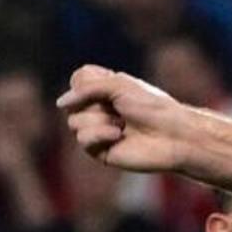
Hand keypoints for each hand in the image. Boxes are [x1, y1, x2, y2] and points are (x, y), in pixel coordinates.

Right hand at [57, 65, 195, 174]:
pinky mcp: (100, 152)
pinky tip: (118, 135)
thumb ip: (86, 88)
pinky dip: (100, 134)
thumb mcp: (119, 85)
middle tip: (121, 110)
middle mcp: (99, 109)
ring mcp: (98, 131)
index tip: (111, 85)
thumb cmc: (151, 106)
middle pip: (73, 102)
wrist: (171, 134)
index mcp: (105, 89)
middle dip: (96, 104)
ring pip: (74, 122)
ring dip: (99, 120)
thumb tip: (60, 104)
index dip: (87, 82)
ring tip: (122, 125)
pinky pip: (83, 140)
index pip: (77, 79)